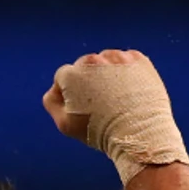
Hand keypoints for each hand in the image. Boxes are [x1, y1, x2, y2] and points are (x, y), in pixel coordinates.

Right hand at [42, 49, 188, 183]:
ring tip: (116, 96)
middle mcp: (92, 60)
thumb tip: (55, 89)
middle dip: (89, 81)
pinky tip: (128, 89)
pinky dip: (126, 71)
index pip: (63, 76)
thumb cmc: (100, 130)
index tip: (81, 105)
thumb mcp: (64, 123)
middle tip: (100, 102)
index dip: (69, 92)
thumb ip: (52, 101)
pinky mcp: (137, 59)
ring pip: (105, 62)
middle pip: (84, 66)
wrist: (137, 132)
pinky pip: (125, 61)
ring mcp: (116, 57)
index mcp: (71, 74)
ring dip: (107, 74)